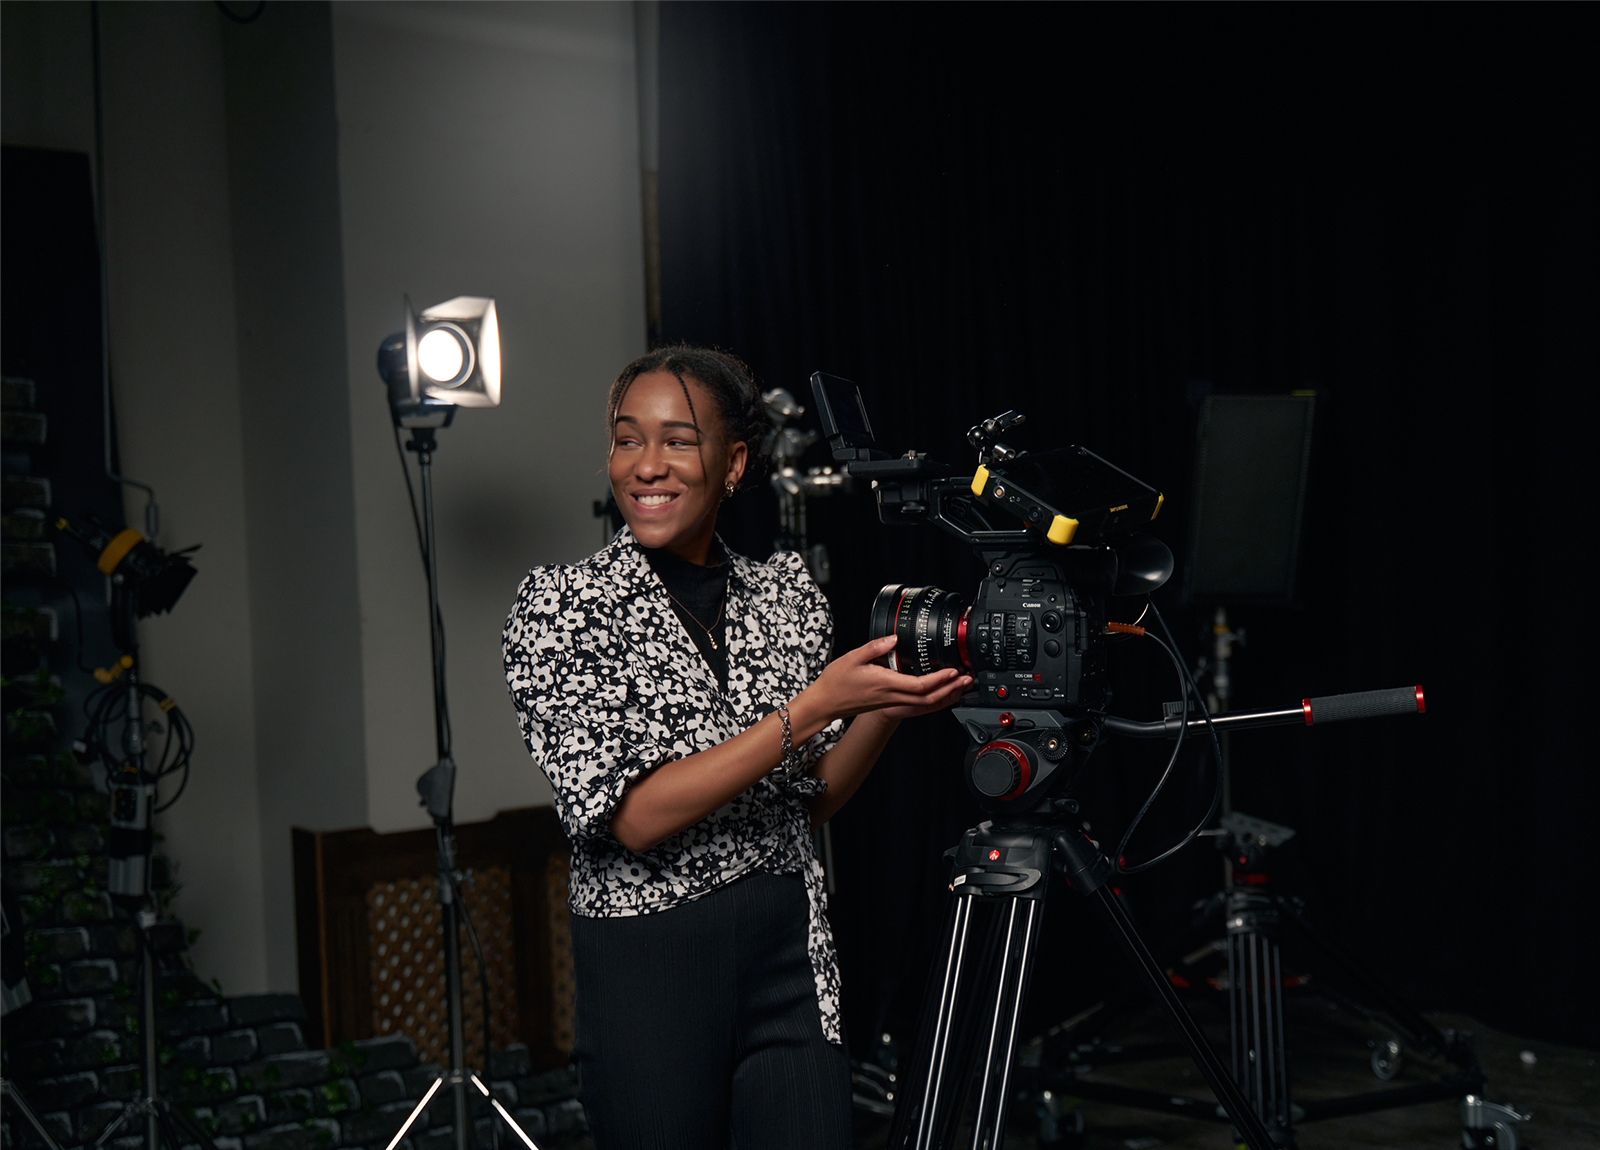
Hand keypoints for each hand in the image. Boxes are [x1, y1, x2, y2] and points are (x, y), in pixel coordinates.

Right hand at [801, 635, 972, 725]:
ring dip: (945, 696)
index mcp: (885, 683)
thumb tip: (893, 637)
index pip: (919, 685)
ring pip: (925, 704)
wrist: (825, 703)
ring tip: (960, 685)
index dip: (939, 679)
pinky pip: (917, 705)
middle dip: (951, 689)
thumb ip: (875, 646)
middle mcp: (891, 695)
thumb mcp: (853, 657)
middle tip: (966, 678)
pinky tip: (940, 693)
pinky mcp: (889, 703)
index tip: (953, 670)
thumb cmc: (836, 682)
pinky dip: (933, 700)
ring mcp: (891, 702)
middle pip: (928, 699)